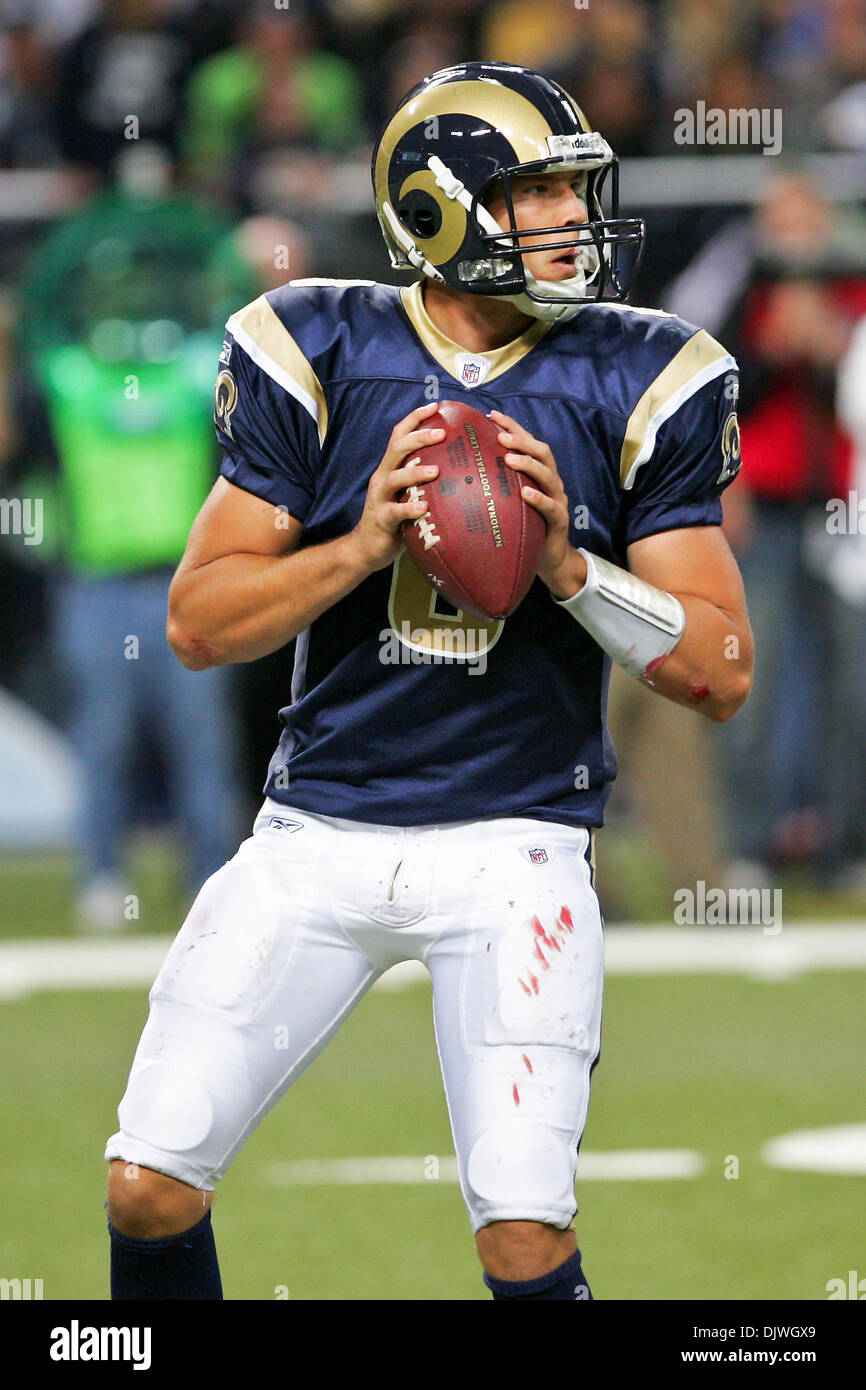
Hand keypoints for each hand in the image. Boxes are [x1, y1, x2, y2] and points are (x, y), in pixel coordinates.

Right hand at [350, 402, 442, 571]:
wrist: (367, 547)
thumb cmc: (395, 518)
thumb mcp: (408, 492)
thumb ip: (424, 478)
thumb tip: (457, 465)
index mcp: (390, 467)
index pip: (400, 435)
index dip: (415, 418)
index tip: (436, 406)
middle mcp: (383, 477)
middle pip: (397, 448)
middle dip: (419, 438)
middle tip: (442, 433)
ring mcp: (380, 498)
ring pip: (394, 477)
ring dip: (415, 472)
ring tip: (436, 470)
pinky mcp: (382, 519)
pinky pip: (395, 512)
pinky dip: (409, 508)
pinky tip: (424, 507)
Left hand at [489, 408, 586, 598]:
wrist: (549, 560)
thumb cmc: (525, 529)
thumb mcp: (509, 503)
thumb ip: (497, 486)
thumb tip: (462, 471)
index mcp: (539, 475)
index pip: (528, 444)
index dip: (513, 427)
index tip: (492, 415)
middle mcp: (551, 483)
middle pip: (542, 452)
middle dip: (522, 440)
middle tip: (500, 436)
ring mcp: (558, 501)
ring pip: (548, 475)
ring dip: (528, 464)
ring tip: (509, 459)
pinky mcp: (559, 521)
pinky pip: (551, 507)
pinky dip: (539, 498)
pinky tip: (525, 493)